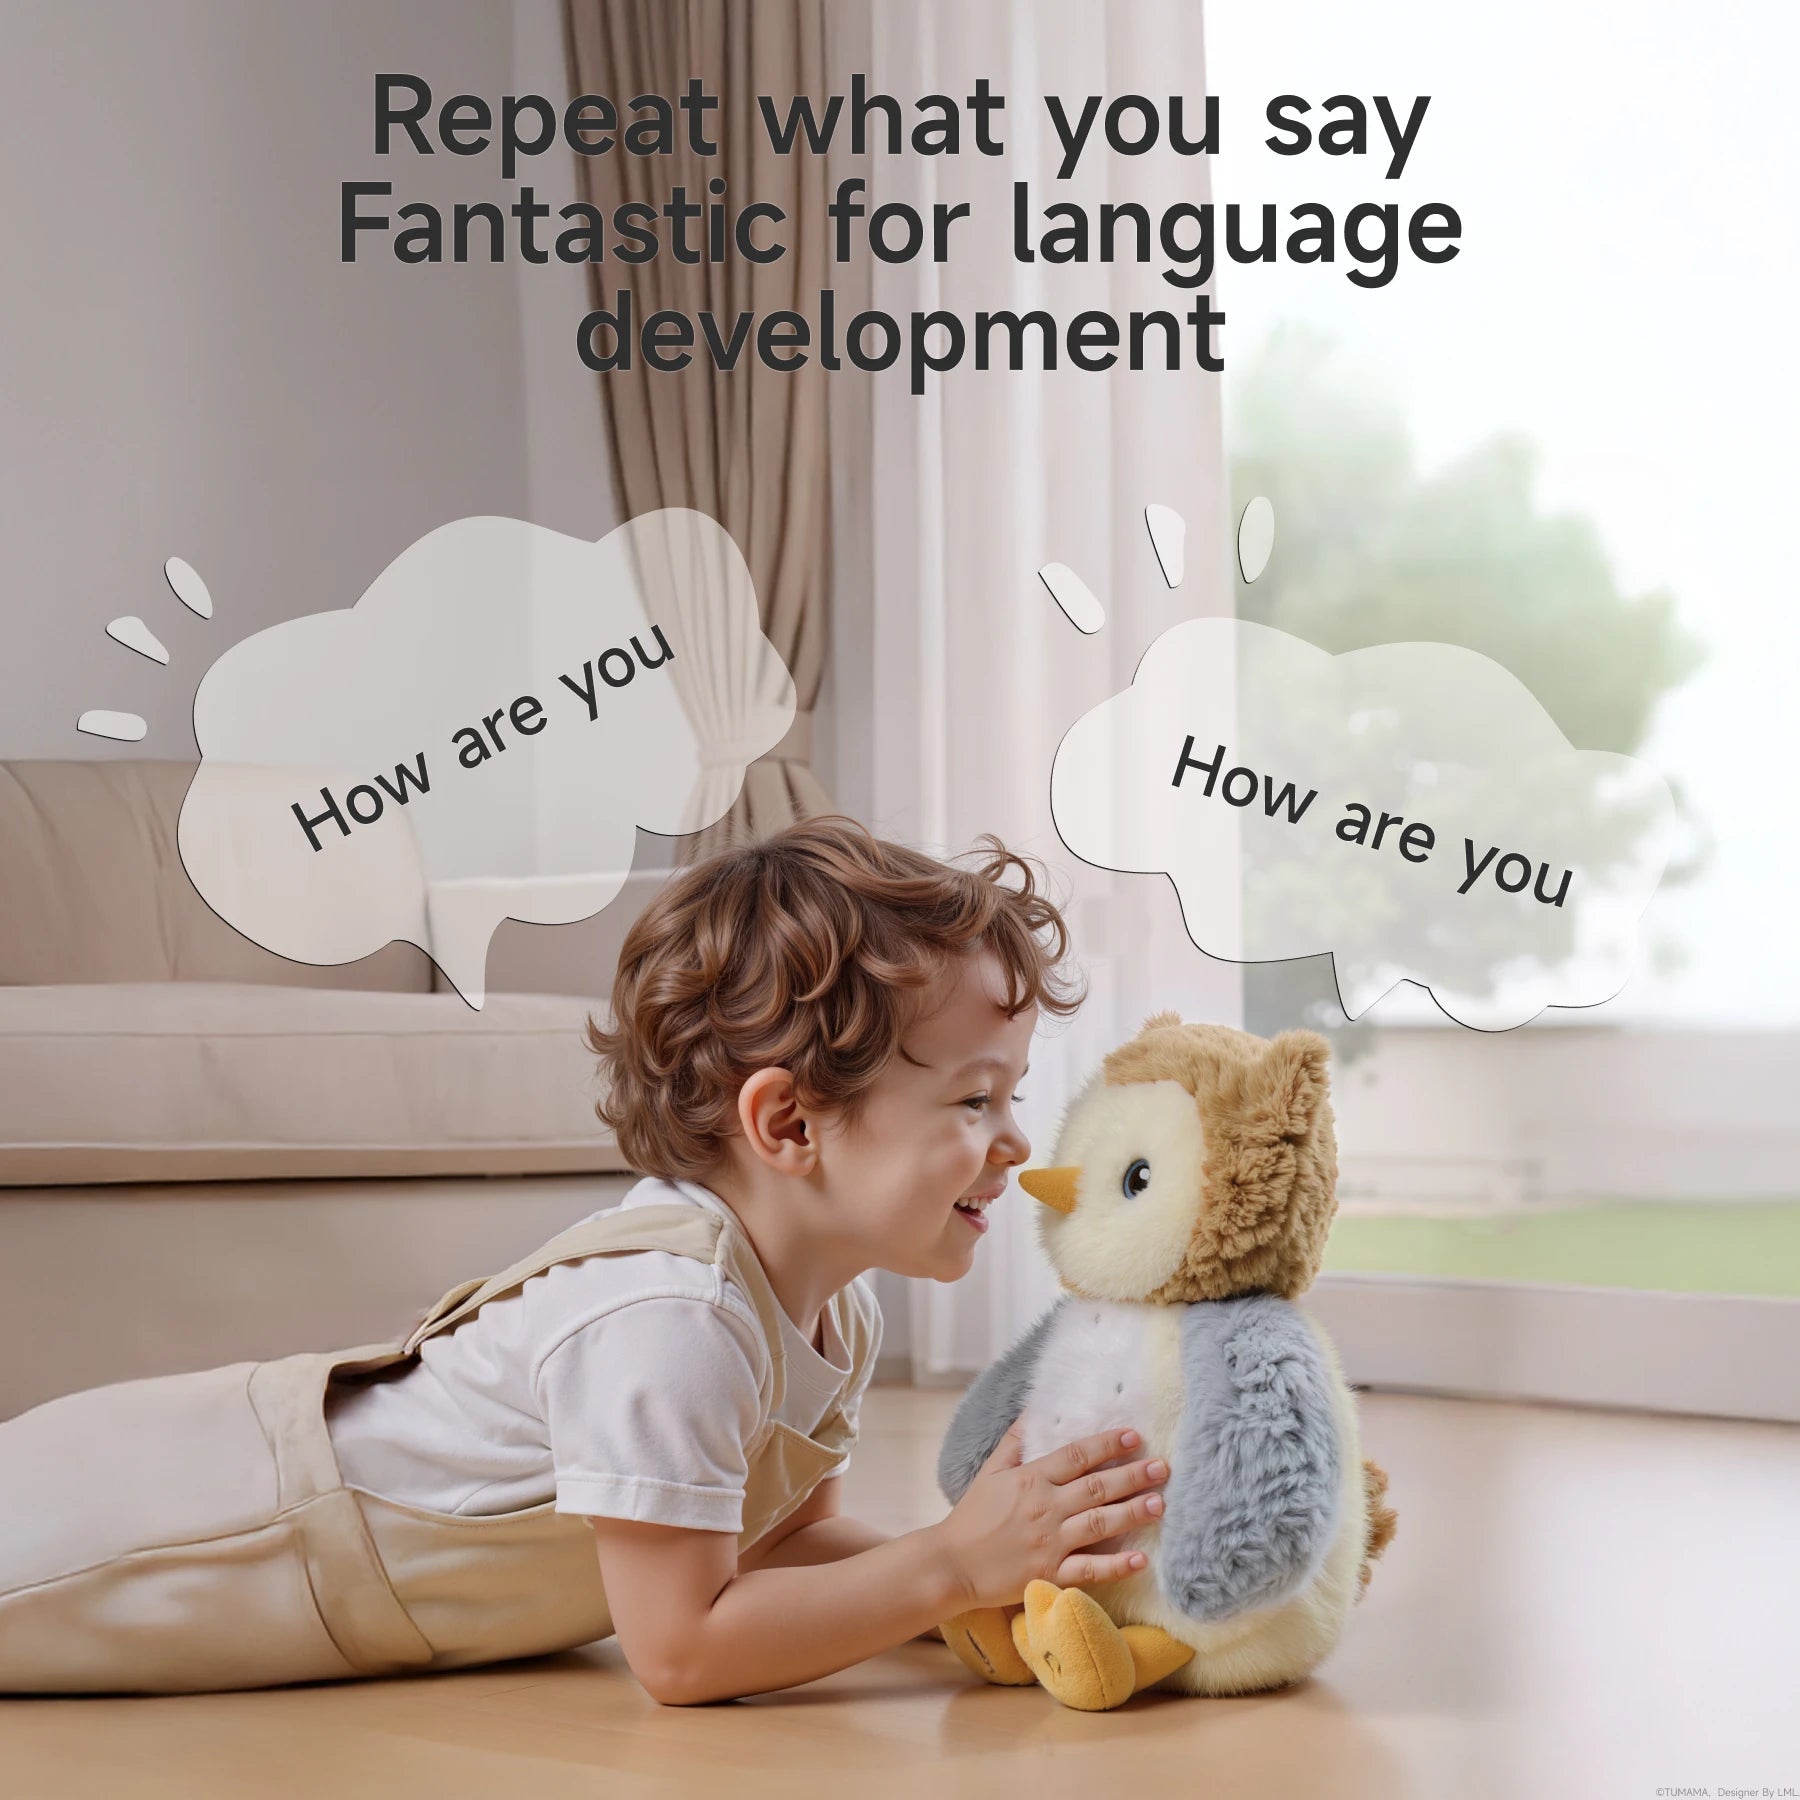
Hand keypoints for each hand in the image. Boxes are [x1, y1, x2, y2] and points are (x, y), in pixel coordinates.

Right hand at [931, 1422, 1169, 1611]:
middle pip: (1096, 1487)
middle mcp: (1045, 1507)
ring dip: (1132, 1512)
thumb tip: (1032, 1413)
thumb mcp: (989, 1472)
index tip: (1134, 1436)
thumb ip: (1013, 1443)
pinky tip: (1141, 1559)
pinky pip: (1089, 1569)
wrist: (950, 1564)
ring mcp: (1049, 1542)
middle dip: (1133, 1475)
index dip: (1107, 1444)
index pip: (1076, 1455)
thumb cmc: (970, 1516)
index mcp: (1031, 1479)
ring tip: (1160, 1503)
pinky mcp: (1050, 1574)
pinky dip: (1116, 1565)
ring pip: (1100, 1524)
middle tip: (1163, 1468)